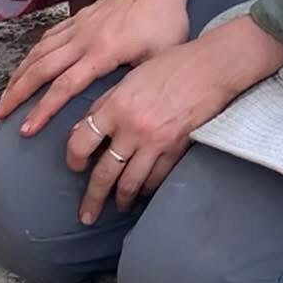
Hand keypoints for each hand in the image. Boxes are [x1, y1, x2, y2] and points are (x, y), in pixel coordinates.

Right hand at [0, 0, 199, 131]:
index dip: (43, 110)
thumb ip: (137, 84)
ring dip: (19, 74)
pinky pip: (48, 36)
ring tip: (4, 95)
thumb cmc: (165, 19)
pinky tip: (26, 64)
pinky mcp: (80, 17)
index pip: (64, 86)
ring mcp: (79, 26)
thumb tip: (119, 112)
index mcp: (102, 52)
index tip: (27, 128)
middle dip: (17, 93)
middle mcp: (83, 38)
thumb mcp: (160, 57)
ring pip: (39, 51)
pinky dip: (32, 52)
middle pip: (41, 69)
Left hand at [66, 36, 235, 221]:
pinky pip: (156, 179)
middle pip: (104, 173)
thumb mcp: (128, 79)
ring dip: (121, 200)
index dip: (73, 158)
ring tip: (117, 207)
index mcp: (116, 106)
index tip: (75, 166)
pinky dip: (147, 189)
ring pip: (130, 183)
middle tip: (86, 215)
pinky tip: (143, 192)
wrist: (208, 69)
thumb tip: (80, 130)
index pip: (82, 141)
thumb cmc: (168, 67)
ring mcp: (155, 143)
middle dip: (93, 198)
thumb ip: (103, 105)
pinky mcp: (175, 150)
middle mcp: (132, 128)